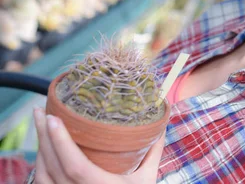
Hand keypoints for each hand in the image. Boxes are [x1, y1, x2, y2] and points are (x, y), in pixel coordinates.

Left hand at [33, 107, 164, 183]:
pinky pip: (43, 181)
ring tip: (41, 123)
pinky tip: (44, 147)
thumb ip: (153, 152)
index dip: (61, 142)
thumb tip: (161, 122)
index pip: (75, 166)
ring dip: (40, 147)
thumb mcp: (146, 179)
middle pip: (51, 166)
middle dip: (43, 136)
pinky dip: (41, 162)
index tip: (54, 118)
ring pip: (43, 173)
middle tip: (41, 110)